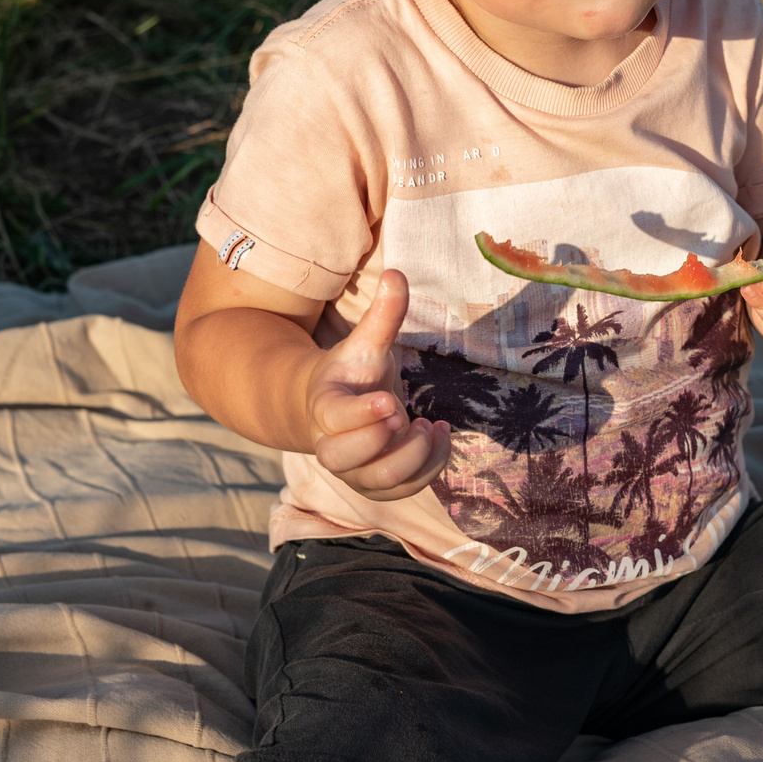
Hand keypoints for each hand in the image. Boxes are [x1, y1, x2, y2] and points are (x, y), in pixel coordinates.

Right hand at [303, 269, 451, 501]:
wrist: (337, 412)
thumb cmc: (353, 375)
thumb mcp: (365, 344)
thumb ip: (382, 315)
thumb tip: (396, 272)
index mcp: (324, 407)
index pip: (334, 419)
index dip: (361, 415)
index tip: (391, 403)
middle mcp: (332, 446)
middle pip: (346, 459)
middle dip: (382, 442)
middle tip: (406, 416)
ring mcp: (355, 472)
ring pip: (381, 479)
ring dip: (413, 456)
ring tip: (428, 426)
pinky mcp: (377, 486)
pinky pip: (405, 489)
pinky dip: (430, 467)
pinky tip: (439, 436)